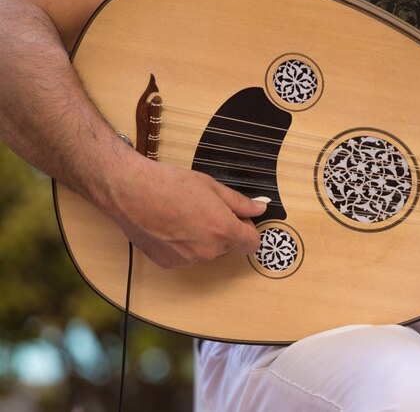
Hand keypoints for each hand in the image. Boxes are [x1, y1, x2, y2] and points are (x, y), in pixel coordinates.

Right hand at [104, 155, 267, 268]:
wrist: (130, 191)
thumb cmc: (169, 184)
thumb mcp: (212, 187)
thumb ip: (240, 202)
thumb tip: (259, 207)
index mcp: (223, 231)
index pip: (252, 243)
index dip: (248, 229)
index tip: (240, 219)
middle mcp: (208, 251)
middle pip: (228, 245)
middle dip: (223, 230)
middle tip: (205, 208)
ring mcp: (188, 260)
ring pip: (206, 251)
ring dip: (202, 238)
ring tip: (183, 214)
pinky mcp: (169, 264)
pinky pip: (186, 256)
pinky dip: (183, 245)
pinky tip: (170, 226)